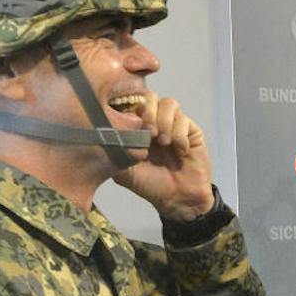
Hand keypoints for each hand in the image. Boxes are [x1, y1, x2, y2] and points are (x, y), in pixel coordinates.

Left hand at [112, 91, 213, 220]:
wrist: (179, 200)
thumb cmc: (150, 186)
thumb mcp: (123, 172)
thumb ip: (114, 153)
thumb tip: (105, 132)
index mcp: (136, 128)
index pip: (130, 102)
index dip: (130, 107)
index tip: (131, 125)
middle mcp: (155, 122)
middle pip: (150, 96)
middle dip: (149, 112)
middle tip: (149, 133)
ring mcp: (173, 125)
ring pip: (169, 104)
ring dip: (165, 122)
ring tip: (164, 142)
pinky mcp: (191, 131)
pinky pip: (185, 120)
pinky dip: (180, 135)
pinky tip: (179, 152)